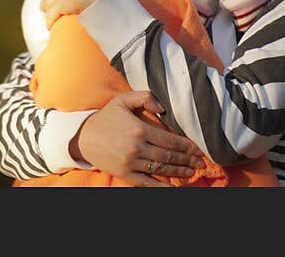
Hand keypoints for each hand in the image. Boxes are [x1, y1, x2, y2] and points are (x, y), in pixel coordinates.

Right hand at [70, 90, 205, 186]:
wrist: (84, 137)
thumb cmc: (106, 117)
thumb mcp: (123, 100)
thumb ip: (144, 97)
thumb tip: (163, 108)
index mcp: (139, 128)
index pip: (170, 139)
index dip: (186, 146)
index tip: (198, 149)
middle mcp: (136, 147)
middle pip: (168, 156)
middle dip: (187, 160)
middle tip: (201, 162)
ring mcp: (131, 162)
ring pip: (161, 169)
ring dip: (179, 172)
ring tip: (192, 172)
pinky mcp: (125, 174)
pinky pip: (147, 183)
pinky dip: (162, 187)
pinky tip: (174, 187)